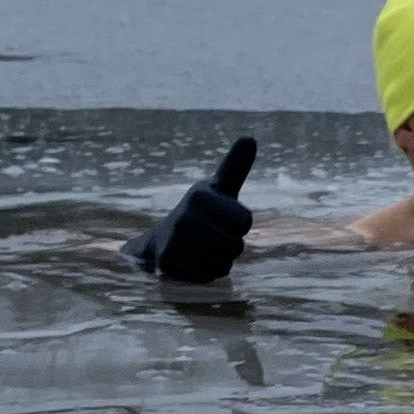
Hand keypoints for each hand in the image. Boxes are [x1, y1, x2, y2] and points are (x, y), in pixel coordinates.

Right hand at [128, 135, 256, 283]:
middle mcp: (187, 216)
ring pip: (224, 263)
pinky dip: (207, 273)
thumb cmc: (201, 212)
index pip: (245, 221)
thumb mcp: (219, 188)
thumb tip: (250, 138)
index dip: (239, 223)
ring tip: (202, 248)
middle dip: (230, 245)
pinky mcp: (170, 262)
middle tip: (210, 236)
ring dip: (219, 260)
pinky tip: (193, 262)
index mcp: (201, 195)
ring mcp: (177, 240)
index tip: (222, 217)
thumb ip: (235, 166)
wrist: (163, 240)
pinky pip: (209, 276)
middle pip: (237, 245)